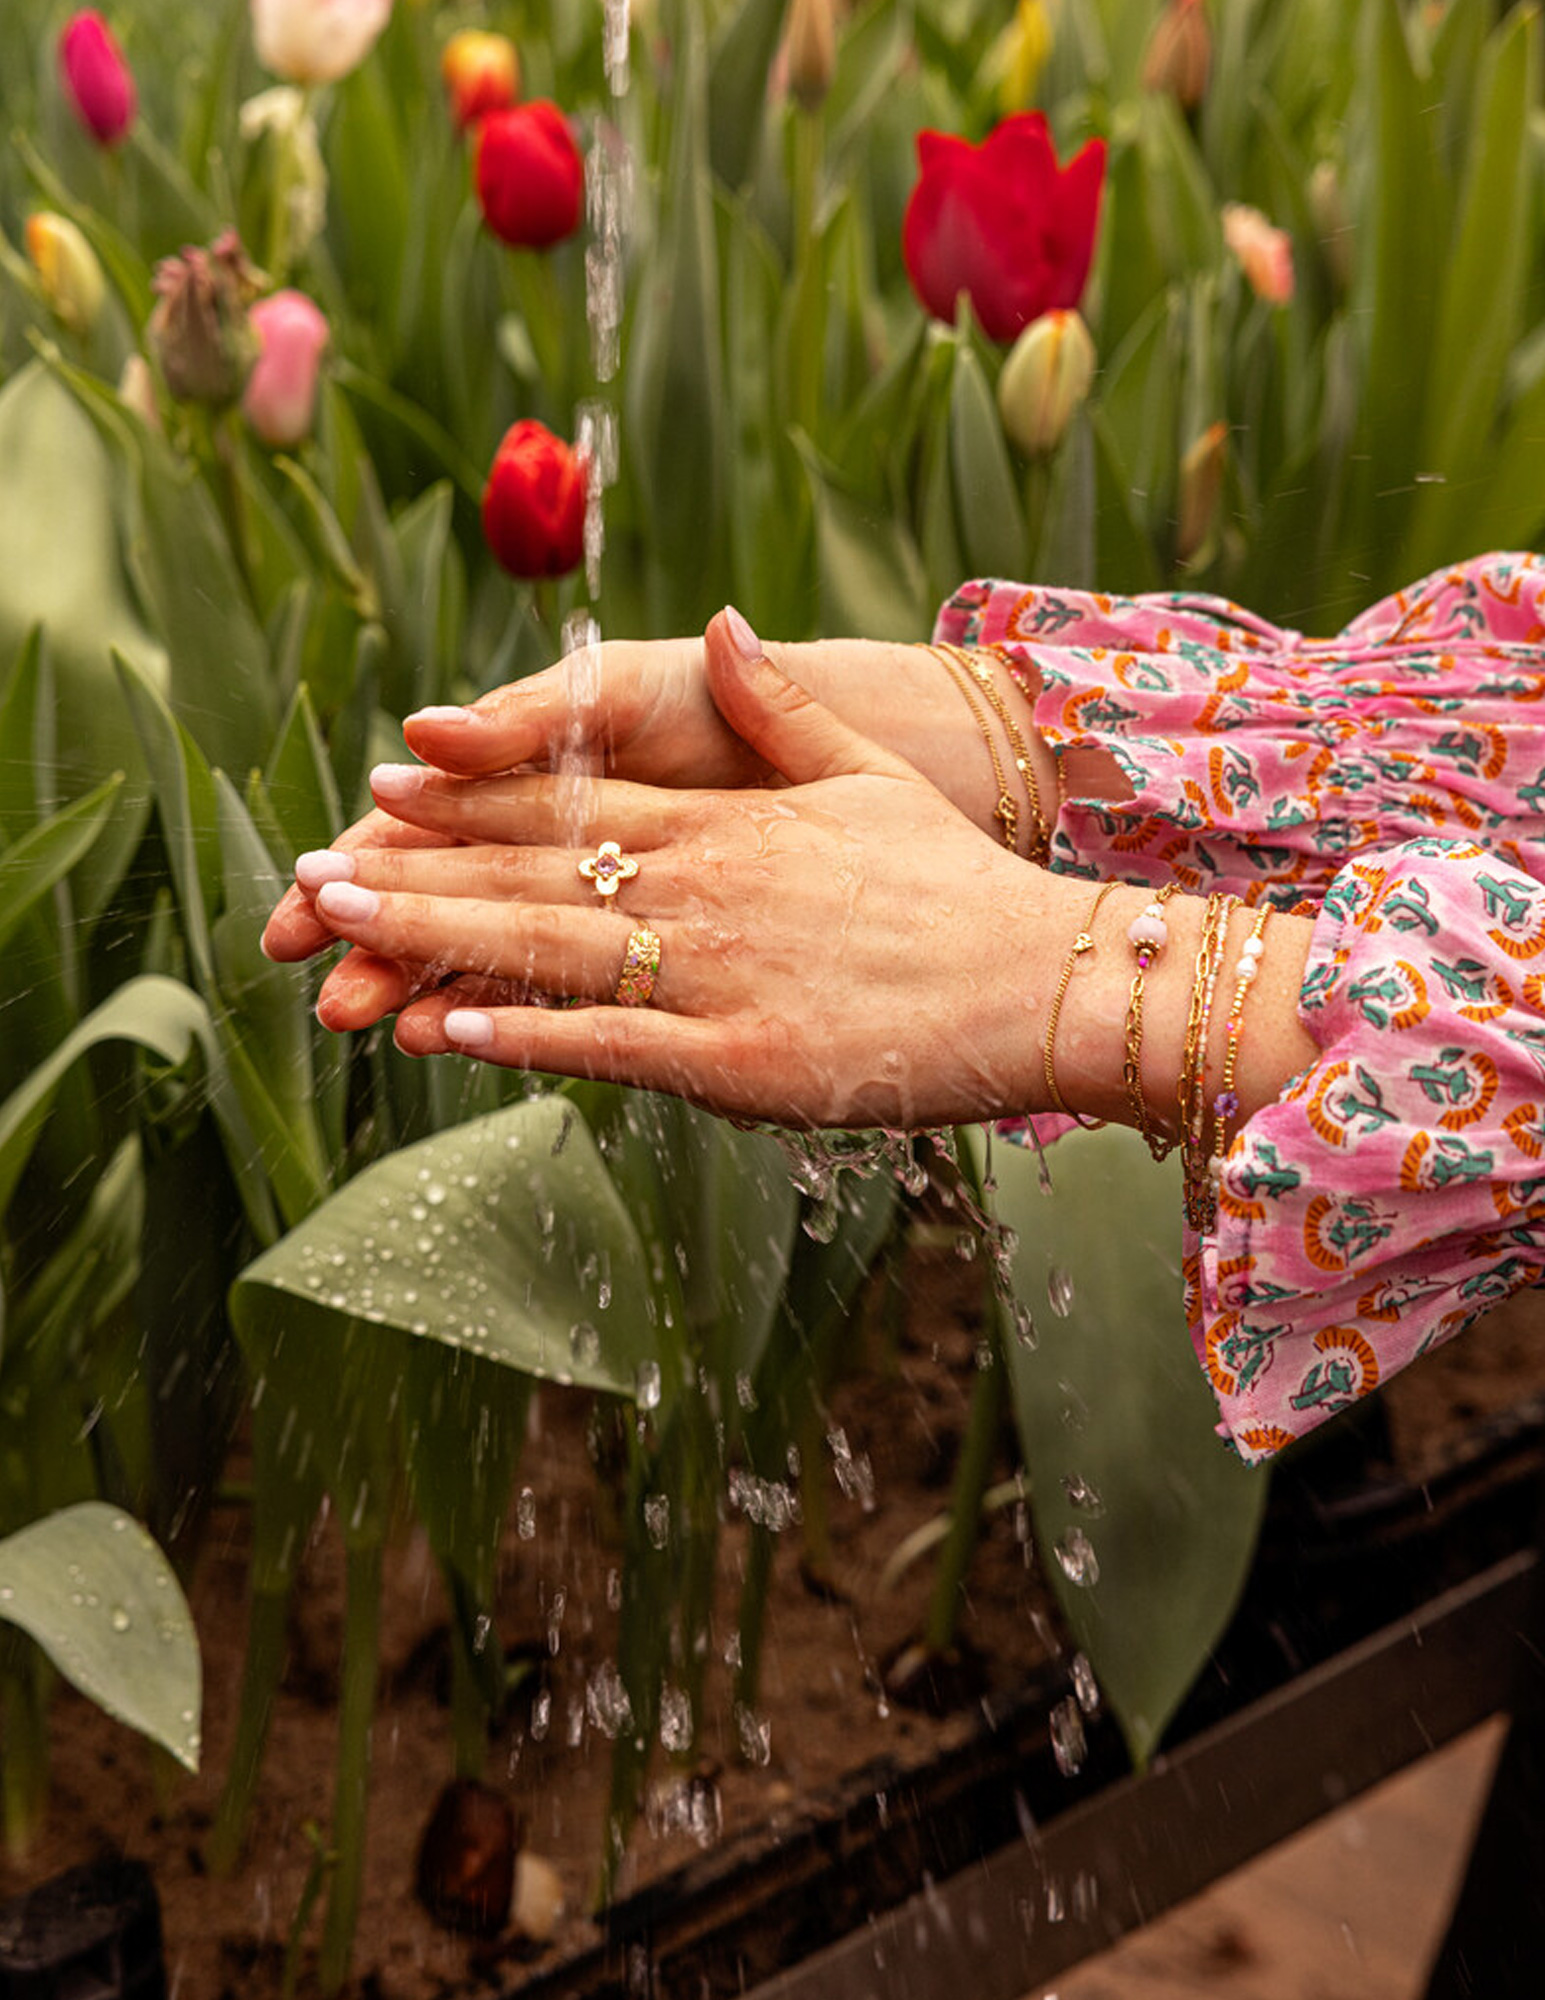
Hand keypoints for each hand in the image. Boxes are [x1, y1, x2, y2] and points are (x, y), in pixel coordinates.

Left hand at [304, 610, 1062, 1128]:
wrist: (1040, 978)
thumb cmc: (956, 886)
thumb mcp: (865, 776)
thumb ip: (777, 706)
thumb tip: (720, 622)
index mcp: (727, 824)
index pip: (571, 805)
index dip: (469, 800)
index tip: (385, 791)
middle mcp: (706, 887)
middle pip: (532, 874)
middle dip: (413, 875)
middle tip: (308, 880)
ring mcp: (717, 971)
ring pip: (549, 949)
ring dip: (436, 941)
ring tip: (339, 939)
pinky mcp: (740, 1057)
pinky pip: (613, 1043)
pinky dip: (527, 1035)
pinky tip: (447, 1027)